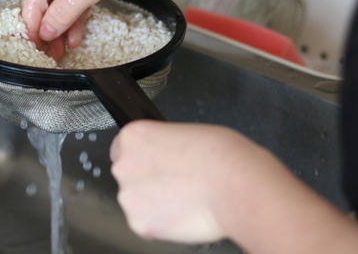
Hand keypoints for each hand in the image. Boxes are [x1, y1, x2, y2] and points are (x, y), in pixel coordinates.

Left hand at [109, 120, 286, 244]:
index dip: (142, 158)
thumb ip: (163, 145)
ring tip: (183, 198)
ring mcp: (129, 195)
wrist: (235, 185)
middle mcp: (124, 164)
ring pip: (137, 201)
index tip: (155, 165)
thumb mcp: (186, 132)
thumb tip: (163, 157)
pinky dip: (160, 224)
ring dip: (153, 203)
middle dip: (147, 180)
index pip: (122, 148)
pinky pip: (145, 225)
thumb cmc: (221, 157)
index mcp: (134, 137)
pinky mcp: (140, 223)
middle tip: (175, 183)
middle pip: (128, 175)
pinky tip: (182, 213)